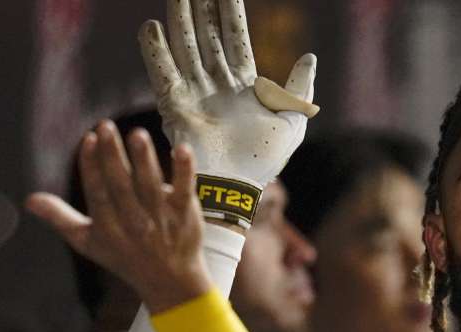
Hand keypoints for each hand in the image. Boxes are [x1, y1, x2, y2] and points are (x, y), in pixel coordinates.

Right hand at [27, 121, 211, 313]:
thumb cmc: (124, 257)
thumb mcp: (88, 242)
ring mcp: (161, 218)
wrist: (169, 281)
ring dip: (144, 159)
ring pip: (150, 185)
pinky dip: (184, 171)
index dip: (91, 165)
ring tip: (137, 135)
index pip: (97, 191)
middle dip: (112, 155)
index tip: (88, 139)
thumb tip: (29, 200)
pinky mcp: (185, 215)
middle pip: (121, 185)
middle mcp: (133, 221)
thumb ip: (60, 218)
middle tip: (106, 126)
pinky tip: (182, 150)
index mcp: (108, 225)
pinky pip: (185, 190)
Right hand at [139, 0, 317, 187]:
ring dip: (179, 20)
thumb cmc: (265, 158)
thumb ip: (300, 88)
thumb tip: (309, 57)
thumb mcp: (293, 120)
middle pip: (206, 36)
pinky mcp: (175, 106)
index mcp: (244, 85)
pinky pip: (164, 73)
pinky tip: (151, 28)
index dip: (230, 12)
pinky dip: (156, 51)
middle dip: (201, 9)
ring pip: (185, 47)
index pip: (235, 38)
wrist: (237, 185)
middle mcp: (216, 84)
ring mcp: (194, 93)